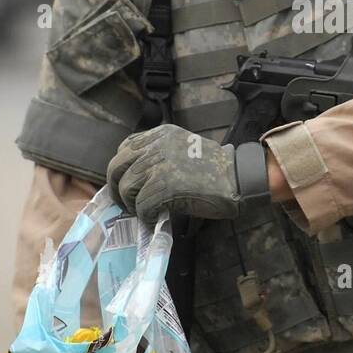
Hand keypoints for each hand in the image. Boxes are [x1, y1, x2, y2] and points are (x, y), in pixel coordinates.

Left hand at [106, 124, 240, 221]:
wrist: (236, 177)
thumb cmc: (215, 166)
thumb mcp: (183, 146)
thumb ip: (160, 152)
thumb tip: (138, 173)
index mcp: (160, 134)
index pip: (125, 147)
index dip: (122, 167)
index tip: (127, 180)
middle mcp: (155, 147)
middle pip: (116, 167)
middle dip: (116, 187)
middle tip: (124, 201)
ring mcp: (158, 167)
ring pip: (126, 188)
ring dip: (132, 204)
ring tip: (143, 211)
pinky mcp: (163, 188)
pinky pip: (142, 206)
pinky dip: (145, 216)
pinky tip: (154, 218)